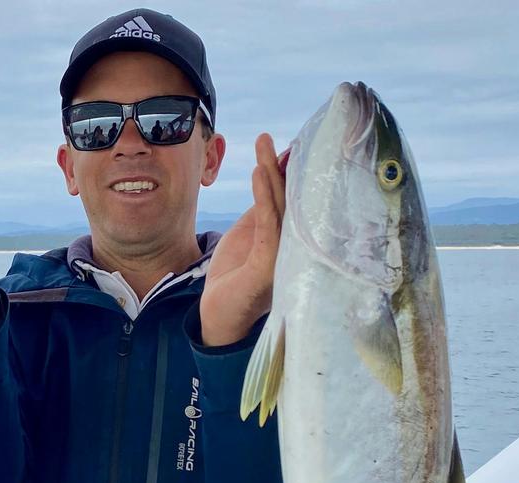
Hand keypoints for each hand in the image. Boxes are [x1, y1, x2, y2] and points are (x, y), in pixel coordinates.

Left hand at [200, 133, 286, 346]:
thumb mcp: (250, 232)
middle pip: (295, 197)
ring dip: (273, 172)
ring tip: (264, 143)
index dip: (296, 168)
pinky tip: (260, 172)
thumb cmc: (235, 275)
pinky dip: (264, 196)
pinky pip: (268, 224)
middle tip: (286, 132)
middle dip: (290, 164)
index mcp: (290, 237)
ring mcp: (283, 255)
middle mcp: (293, 245)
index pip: (296, 197)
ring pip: (282, 206)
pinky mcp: (267, 265)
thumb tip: (274, 169)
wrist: (219, 316)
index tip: (299, 139)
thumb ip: (263, 206)